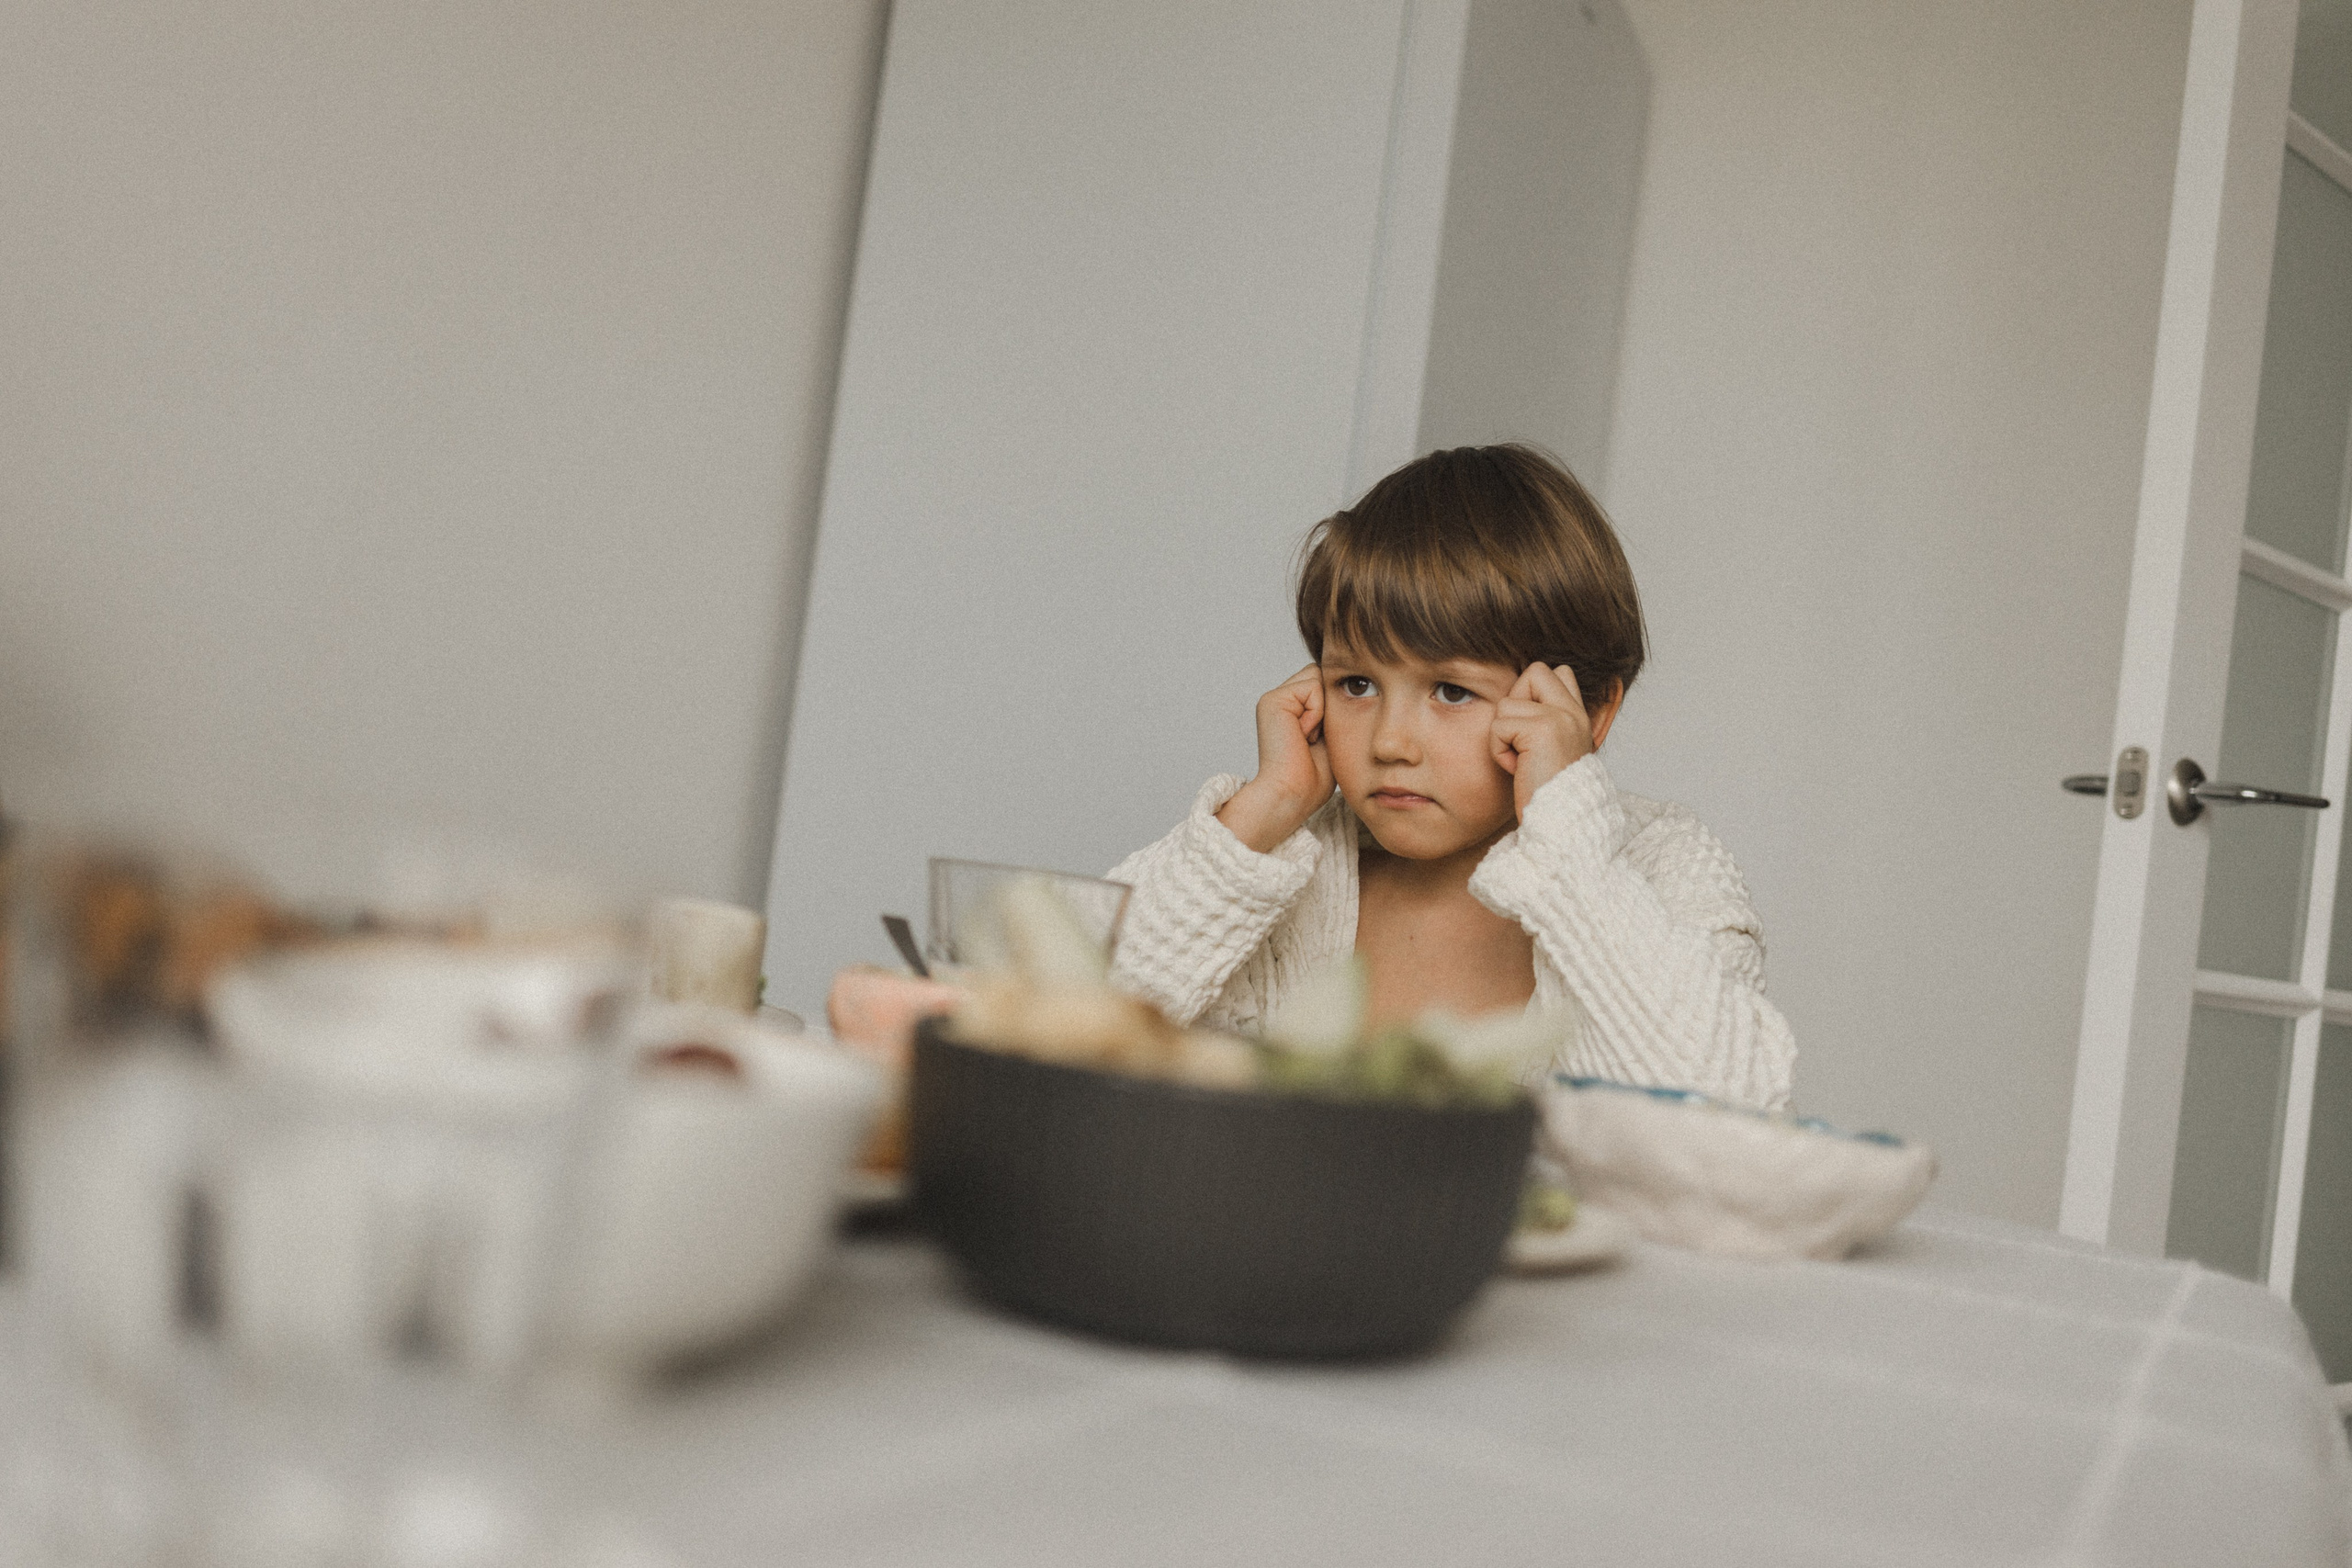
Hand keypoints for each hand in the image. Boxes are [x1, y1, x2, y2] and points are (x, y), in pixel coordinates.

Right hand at [1217, 664, 1334, 851]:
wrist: (1294, 794)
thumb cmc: (1313, 777)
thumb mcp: (1330, 736)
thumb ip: (1331, 708)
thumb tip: (1340, 681)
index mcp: (1292, 709)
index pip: (1324, 684)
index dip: (1333, 707)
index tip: (1320, 740)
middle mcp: (1280, 701)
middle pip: (1321, 676)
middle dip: (1327, 706)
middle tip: (1313, 739)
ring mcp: (1274, 699)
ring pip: (1317, 677)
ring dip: (1322, 710)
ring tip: (1307, 737)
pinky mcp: (1272, 699)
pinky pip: (1313, 686)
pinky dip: (1316, 713)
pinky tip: (1302, 735)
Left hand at [1489, 664, 1596, 820]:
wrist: (1558, 825)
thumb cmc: (1546, 796)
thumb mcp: (1552, 753)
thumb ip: (1545, 722)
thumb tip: (1520, 696)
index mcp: (1579, 717)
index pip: (1558, 672)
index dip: (1533, 693)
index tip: (1530, 733)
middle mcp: (1575, 713)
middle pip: (1535, 671)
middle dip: (1515, 703)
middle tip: (1522, 741)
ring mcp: (1561, 717)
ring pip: (1506, 703)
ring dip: (1503, 736)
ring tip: (1522, 761)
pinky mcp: (1543, 729)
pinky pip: (1498, 726)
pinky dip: (1499, 750)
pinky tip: (1518, 769)